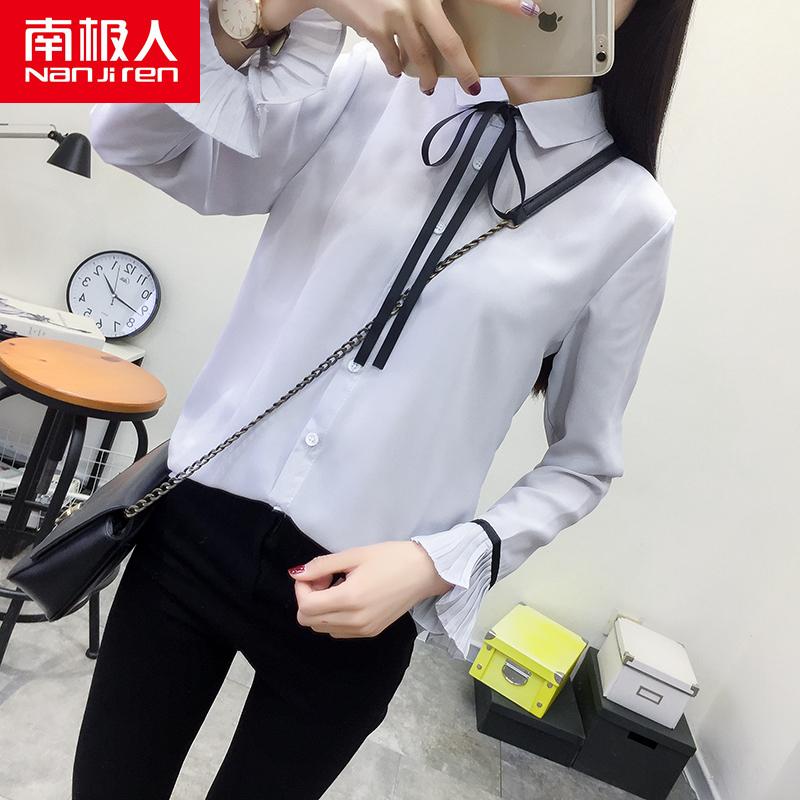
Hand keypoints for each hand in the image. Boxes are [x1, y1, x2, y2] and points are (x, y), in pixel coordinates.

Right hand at [260, 0, 532, 95]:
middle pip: (448, 43)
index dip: (505, 1)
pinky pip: (392, 58)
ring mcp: (397, 14)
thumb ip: (434, 2)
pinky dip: (395, 67)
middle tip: (473, 87)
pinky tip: (397, 70)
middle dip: (463, 69)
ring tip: (428, 88)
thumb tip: (443, 20)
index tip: (532, 10)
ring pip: (420, 58)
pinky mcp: (376, 29)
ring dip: (426, 77)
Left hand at [288, 540, 454, 637]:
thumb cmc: (391, 557)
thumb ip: (322, 565)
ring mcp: (362, 630)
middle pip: (308, 621)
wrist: (424, 572)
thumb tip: (295, 573)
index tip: (318, 572)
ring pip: (321, 627)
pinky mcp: (370, 633)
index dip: (302, 587)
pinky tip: (349, 598)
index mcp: (349, 599)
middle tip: (327, 578)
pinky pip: (337, 631)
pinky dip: (334, 616)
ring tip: (339, 587)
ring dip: (321, 608)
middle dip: (309, 598)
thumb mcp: (354, 554)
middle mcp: (354, 621)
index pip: (305, 606)